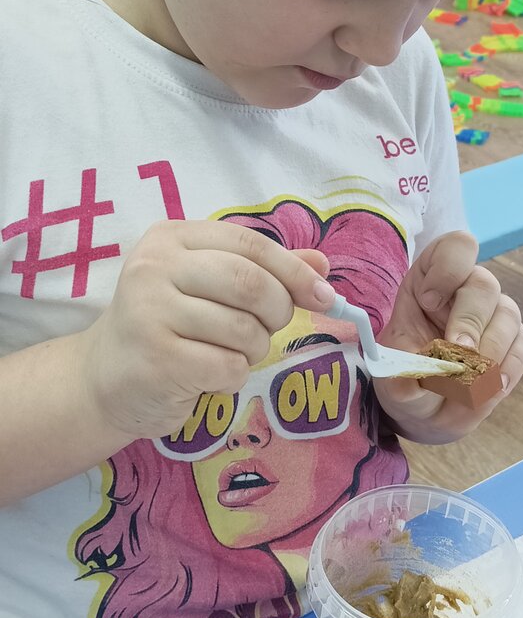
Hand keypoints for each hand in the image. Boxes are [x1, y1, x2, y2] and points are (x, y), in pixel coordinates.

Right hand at [80, 220, 333, 443]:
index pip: (250, 244)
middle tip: (269, 329)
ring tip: (229, 353)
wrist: (104, 379)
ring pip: (244, 329)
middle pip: (250, 283)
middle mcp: (154, 267)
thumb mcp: (208, 287)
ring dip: (254, 349)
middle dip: (277, 312)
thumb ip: (263, 270)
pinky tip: (208, 376)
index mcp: (170, 238)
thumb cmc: (166, 326)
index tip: (324, 296)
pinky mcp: (157, 358)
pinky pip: (228, 366)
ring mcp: (150, 312)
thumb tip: (322, 265)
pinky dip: (233, 377)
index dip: (294, 271)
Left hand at [372, 232, 522, 443]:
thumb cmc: (408, 381)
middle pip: (484, 284)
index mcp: (430, 281)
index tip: (428, 301)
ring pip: (508, 315)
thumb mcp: (393, 380)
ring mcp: (495, 313)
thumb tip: (408, 380)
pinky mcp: (516, 339)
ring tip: (471, 383)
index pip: (453, 248)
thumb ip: (400, 378)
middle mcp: (467, 290)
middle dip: (471, 321)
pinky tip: (490, 387)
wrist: (428, 411)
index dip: (446, 268)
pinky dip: (508, 368)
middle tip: (460, 353)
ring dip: (490, 352)